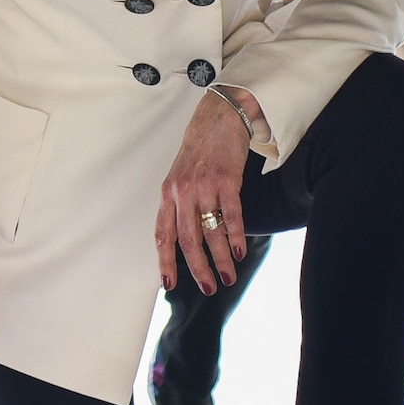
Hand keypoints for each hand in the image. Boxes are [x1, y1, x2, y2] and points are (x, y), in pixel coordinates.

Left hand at [157, 90, 256, 295]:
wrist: (219, 116)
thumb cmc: (201, 149)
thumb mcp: (181, 176)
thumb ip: (180, 205)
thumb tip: (186, 238)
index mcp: (168, 193)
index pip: (163, 234)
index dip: (165, 261)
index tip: (169, 284)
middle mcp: (182, 192)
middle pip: (188, 239)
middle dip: (198, 268)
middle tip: (208, 287)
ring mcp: (204, 185)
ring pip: (211, 231)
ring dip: (221, 258)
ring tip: (228, 277)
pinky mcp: (227, 179)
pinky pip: (231, 214)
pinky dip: (236, 236)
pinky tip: (240, 252)